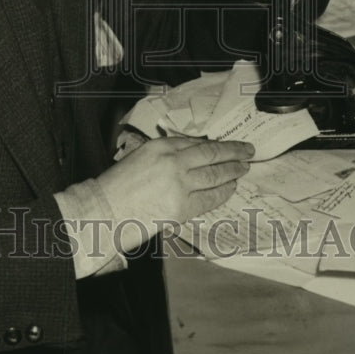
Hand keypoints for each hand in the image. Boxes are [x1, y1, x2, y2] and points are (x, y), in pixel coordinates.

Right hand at [97, 136, 253, 250]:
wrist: (106, 210)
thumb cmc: (119, 185)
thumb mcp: (141, 156)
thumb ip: (167, 154)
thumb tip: (192, 157)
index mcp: (161, 146)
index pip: (197, 143)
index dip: (217, 145)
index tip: (228, 145)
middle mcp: (173, 162)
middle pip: (211, 155)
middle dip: (234, 153)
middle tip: (248, 152)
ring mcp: (179, 185)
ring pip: (215, 175)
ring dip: (232, 172)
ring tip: (243, 168)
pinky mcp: (181, 207)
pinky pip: (209, 198)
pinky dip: (223, 192)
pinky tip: (230, 188)